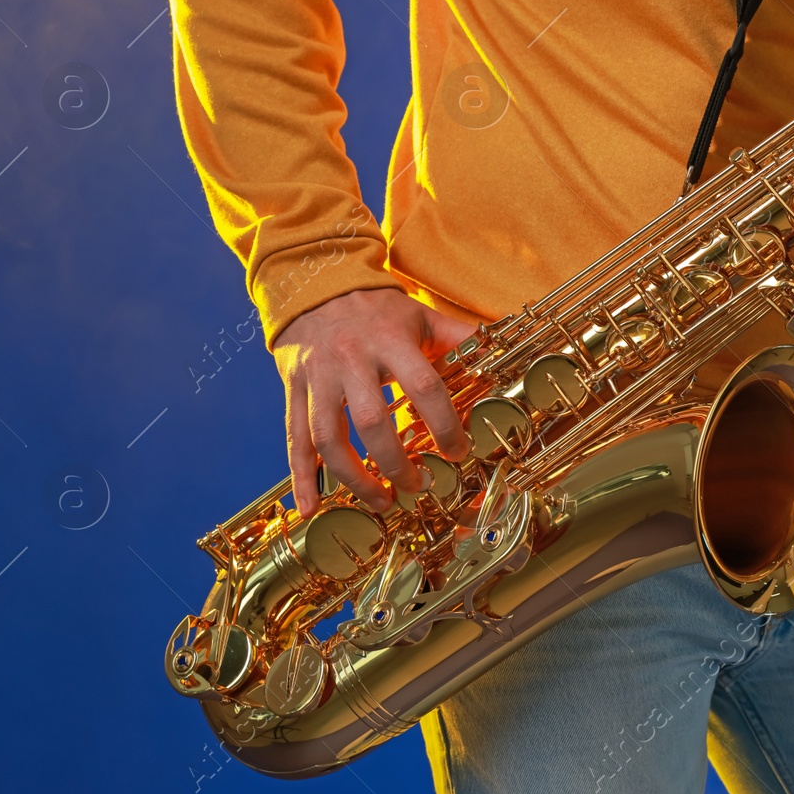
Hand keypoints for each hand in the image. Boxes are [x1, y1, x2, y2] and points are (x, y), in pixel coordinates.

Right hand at [272, 287, 474, 517]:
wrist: (313, 286)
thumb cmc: (375, 308)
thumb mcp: (418, 314)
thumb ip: (458, 335)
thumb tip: (499, 348)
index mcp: (390, 340)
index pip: (423, 386)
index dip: (444, 423)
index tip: (457, 451)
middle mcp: (351, 360)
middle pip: (372, 421)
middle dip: (396, 462)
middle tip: (419, 485)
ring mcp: (318, 378)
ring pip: (329, 438)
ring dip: (355, 478)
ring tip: (381, 501)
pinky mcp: (294, 390)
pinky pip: (294, 438)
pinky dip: (300, 477)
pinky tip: (309, 507)